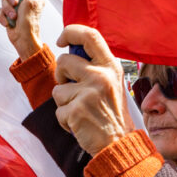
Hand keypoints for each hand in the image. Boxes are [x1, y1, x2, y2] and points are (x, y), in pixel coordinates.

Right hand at [0, 0, 45, 60]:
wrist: (23, 39)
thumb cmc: (30, 21)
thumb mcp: (33, 1)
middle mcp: (23, 1)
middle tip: (15, 2)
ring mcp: (15, 9)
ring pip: (3, 1)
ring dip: (7, 9)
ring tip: (14, 17)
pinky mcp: (8, 16)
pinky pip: (0, 12)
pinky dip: (3, 18)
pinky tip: (8, 23)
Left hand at [51, 25, 133, 155]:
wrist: (119, 144)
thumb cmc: (112, 114)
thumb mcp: (111, 83)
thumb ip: (95, 67)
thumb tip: (70, 51)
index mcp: (110, 66)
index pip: (89, 35)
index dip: (71, 32)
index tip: (62, 40)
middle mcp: (100, 76)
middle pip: (64, 61)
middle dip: (61, 76)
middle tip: (71, 89)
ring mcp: (88, 93)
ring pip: (58, 89)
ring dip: (64, 102)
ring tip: (81, 111)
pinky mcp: (76, 110)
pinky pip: (58, 110)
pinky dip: (65, 120)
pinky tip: (80, 123)